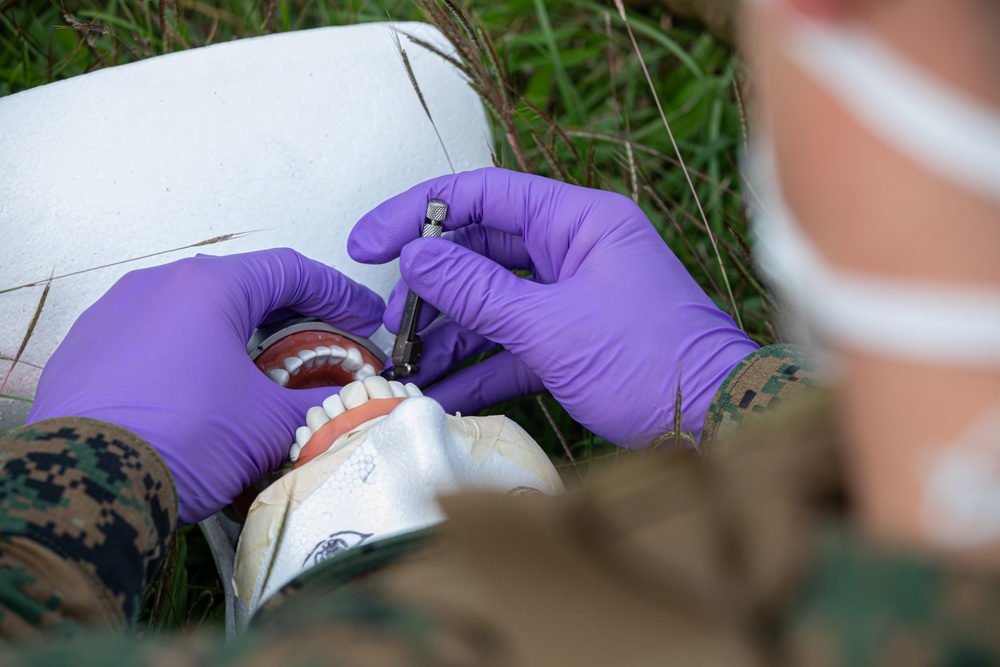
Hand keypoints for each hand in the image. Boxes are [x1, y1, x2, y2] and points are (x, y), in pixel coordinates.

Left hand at [27, 249, 383, 523]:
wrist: (87, 485)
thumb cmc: (176, 441)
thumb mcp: (269, 425)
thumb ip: (320, 406)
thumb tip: (346, 405)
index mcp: (209, 287)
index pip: (293, 272)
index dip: (339, 294)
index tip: (362, 317)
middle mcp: (158, 287)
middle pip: (244, 289)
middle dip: (291, 319)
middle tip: (322, 348)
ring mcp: (116, 315)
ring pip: (196, 314)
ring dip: (238, 338)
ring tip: (262, 377)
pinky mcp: (88, 351)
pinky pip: (154, 341)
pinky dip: (191, 358)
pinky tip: (202, 395)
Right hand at [349, 168, 756, 446]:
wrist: (716, 424)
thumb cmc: (654, 364)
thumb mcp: (552, 326)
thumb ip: (477, 291)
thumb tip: (416, 258)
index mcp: (579, 222)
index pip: (483, 195)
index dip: (418, 212)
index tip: (369, 241)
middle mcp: (573, 251)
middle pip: (481, 252)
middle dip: (430, 287)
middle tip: (387, 319)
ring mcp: (570, 298)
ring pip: (490, 302)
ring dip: (447, 333)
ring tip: (405, 363)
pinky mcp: (570, 342)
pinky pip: (510, 344)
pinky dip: (477, 367)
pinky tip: (440, 390)